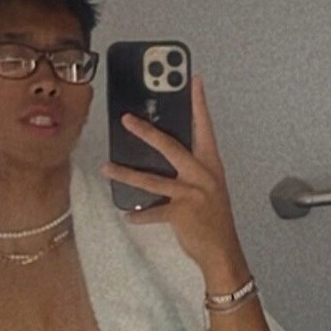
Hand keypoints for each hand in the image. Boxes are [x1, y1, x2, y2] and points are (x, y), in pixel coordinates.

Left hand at [102, 75, 248, 287]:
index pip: (204, 127)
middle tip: (126, 119)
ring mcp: (192, 193)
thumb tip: (161, 155)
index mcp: (211, 164)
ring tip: (107, 168)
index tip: (193, 79)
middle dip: (146, 132)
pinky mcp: (181, 213)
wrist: (223, 251)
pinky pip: (152, 211)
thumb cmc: (214, 218)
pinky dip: (139, 215)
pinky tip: (128, 215)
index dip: (199, 103)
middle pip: (170, 146)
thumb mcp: (208, 187)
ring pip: (152, 179)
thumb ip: (190, 169)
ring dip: (126, 174)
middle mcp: (202, 174)